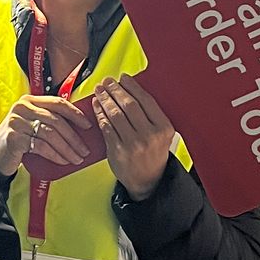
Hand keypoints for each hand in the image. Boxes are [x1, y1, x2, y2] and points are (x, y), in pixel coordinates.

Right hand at [0, 94, 92, 176]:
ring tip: (76, 158)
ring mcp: (16, 122)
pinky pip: (41, 146)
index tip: (88, 125)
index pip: (58, 103)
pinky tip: (63, 161)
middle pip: (56, 120)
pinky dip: (55, 154)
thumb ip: (49, 120)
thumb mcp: (32, 124)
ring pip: (50, 134)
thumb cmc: (19, 140)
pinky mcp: (14, 137)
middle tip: (85, 150)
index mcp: (30, 100)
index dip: (76, 113)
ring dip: (67, 148)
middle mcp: (22, 107)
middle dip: (74, 137)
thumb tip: (80, 128)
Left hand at [93, 74, 175, 201]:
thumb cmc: (153, 153)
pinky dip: (99, 113)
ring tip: (99, 90)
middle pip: (129, 105)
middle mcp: (149, 136)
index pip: (146, 101)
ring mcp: (132, 144)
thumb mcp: (162, 134)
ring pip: (115, 115)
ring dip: (105, 99)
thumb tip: (131, 90)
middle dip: (115, 90)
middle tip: (107, 81)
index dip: (132, 86)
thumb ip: (151, 115)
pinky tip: (96, 105)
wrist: (148, 181)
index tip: (123, 78)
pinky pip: (106, 127)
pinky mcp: (117, 151)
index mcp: (163, 128)